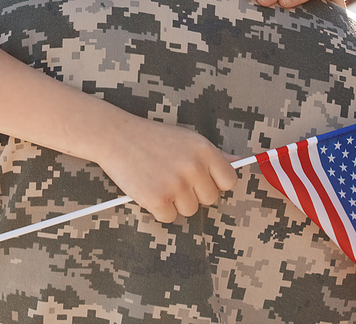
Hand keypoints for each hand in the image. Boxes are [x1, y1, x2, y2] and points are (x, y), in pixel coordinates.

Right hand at [96, 118, 239, 223]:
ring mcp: (176, 185)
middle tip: (173, 177)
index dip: (215, 183)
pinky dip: (158, 209)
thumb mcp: (187, 138)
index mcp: (204, 150)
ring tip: (159, 181)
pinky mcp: (158, 200)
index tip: (200, 179)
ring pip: (190, 210)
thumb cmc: (152, 138)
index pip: (229, 181)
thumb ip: (213, 154)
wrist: (116, 136)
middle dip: (194, 193)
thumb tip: (239, 161)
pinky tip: (148, 189)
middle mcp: (194, 167)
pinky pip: (169, 218)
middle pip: (210, 199)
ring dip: (176, 202)